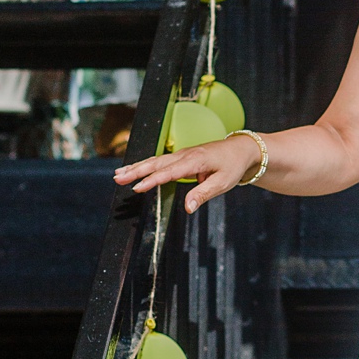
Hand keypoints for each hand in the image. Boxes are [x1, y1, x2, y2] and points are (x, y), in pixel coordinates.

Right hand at [116, 131, 261, 208]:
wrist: (241, 149)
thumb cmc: (233, 166)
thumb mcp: (223, 183)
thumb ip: (203, 194)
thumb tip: (187, 208)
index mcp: (195, 161)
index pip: (169, 172)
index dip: (152, 181)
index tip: (137, 188)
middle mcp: (185, 155)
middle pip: (156, 163)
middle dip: (136, 171)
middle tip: (118, 179)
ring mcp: (182, 154)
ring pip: (155, 161)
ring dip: (136, 167)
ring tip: (118, 175)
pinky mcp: (181, 157)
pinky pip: (159, 161)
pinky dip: (144, 164)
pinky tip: (132, 169)